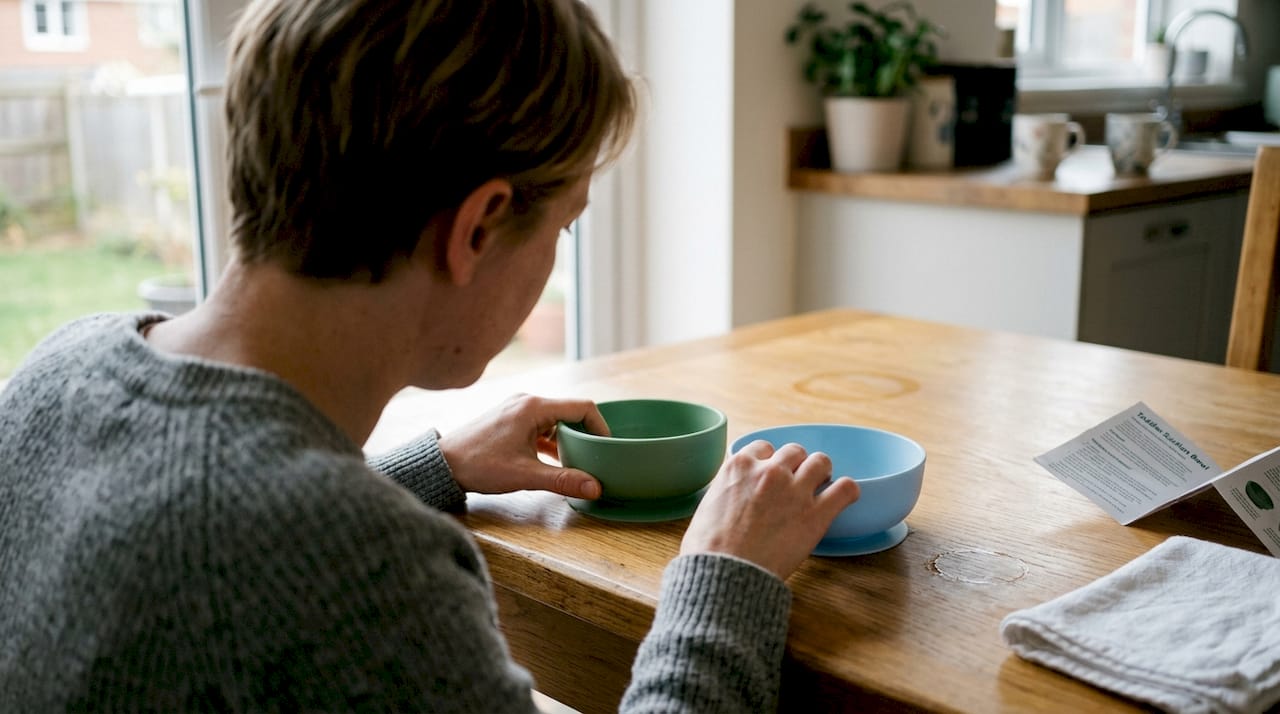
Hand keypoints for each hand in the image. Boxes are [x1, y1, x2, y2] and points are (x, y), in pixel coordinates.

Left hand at [437, 393, 608, 498]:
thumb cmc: (479, 465)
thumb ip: (563, 480)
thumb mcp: (525, 475)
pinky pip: (542, 424)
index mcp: (534, 407)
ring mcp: (518, 408)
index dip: (601, 426)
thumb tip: (595, 487)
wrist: (443, 464)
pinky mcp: (511, 418)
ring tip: (577, 462)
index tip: (607, 446)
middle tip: (595, 457)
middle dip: (586, 434)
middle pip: (571, 412)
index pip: (583, 407)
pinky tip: (554, 460)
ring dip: (568, 438)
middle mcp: (528, 401)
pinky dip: (553, 440)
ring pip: (556, 419)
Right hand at [680, 441, 859, 579]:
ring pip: (821, 462)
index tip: (771, 475)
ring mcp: (795, 491)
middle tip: (796, 484)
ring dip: (821, 473)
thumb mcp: (707, 505)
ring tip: (821, 487)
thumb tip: (734, 495)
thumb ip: (727, 490)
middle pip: (794, 451)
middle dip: (797, 465)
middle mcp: (769, 471)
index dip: (770, 461)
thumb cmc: (709, 549)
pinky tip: (843, 498)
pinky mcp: (816, 514)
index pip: (764, 448)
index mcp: (739, 466)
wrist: (725, 574)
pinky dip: (847, 491)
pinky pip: (845, 489)